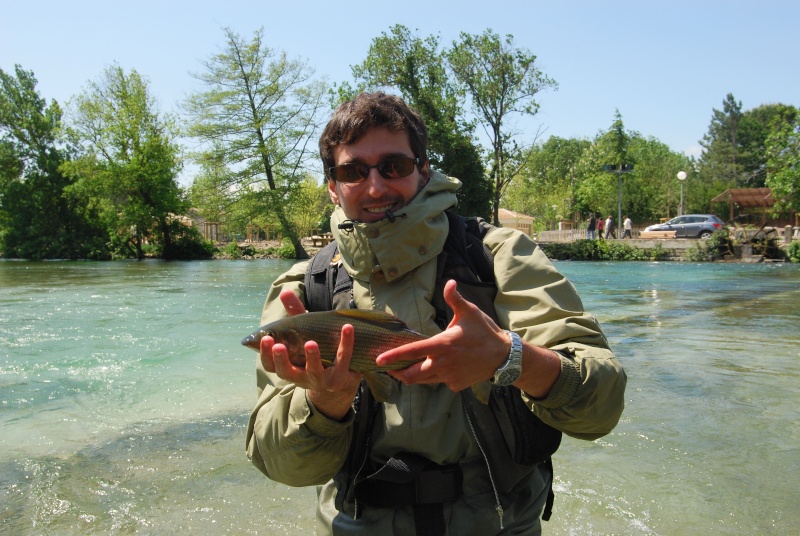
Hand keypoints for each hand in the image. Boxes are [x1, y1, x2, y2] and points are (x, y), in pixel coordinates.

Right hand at [259, 290, 360, 419]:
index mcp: (288, 367)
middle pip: (286, 372)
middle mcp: (301, 377)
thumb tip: (285, 292)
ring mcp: (320, 380)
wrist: (342, 382)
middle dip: (281, 359)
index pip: (270, 365)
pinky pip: (343, 359)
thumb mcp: (304, 335)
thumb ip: (295, 315)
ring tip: (310, 342)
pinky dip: (346, 343)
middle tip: (279, 346)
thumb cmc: (317, 354)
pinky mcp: (340, 377)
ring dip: (312, 357)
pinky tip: (347, 327)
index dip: (266, 354)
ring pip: (314, 371)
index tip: (266, 339)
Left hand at [375, 280, 508, 393]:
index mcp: (442, 345)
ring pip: (423, 381)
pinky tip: (437, 369)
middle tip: (389, 368)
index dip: (393, 357)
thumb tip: (449, 282)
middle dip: (397, 373)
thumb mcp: (470, 312)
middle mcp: (443, 364)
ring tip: (404, 370)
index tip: (379, 360)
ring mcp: (449, 377)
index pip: (412, 352)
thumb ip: (455, 299)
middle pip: (411, 375)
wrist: (504, 356)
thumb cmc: (485, 332)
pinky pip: (440, 383)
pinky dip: (435, 377)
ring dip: (412, 376)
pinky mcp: (456, 385)